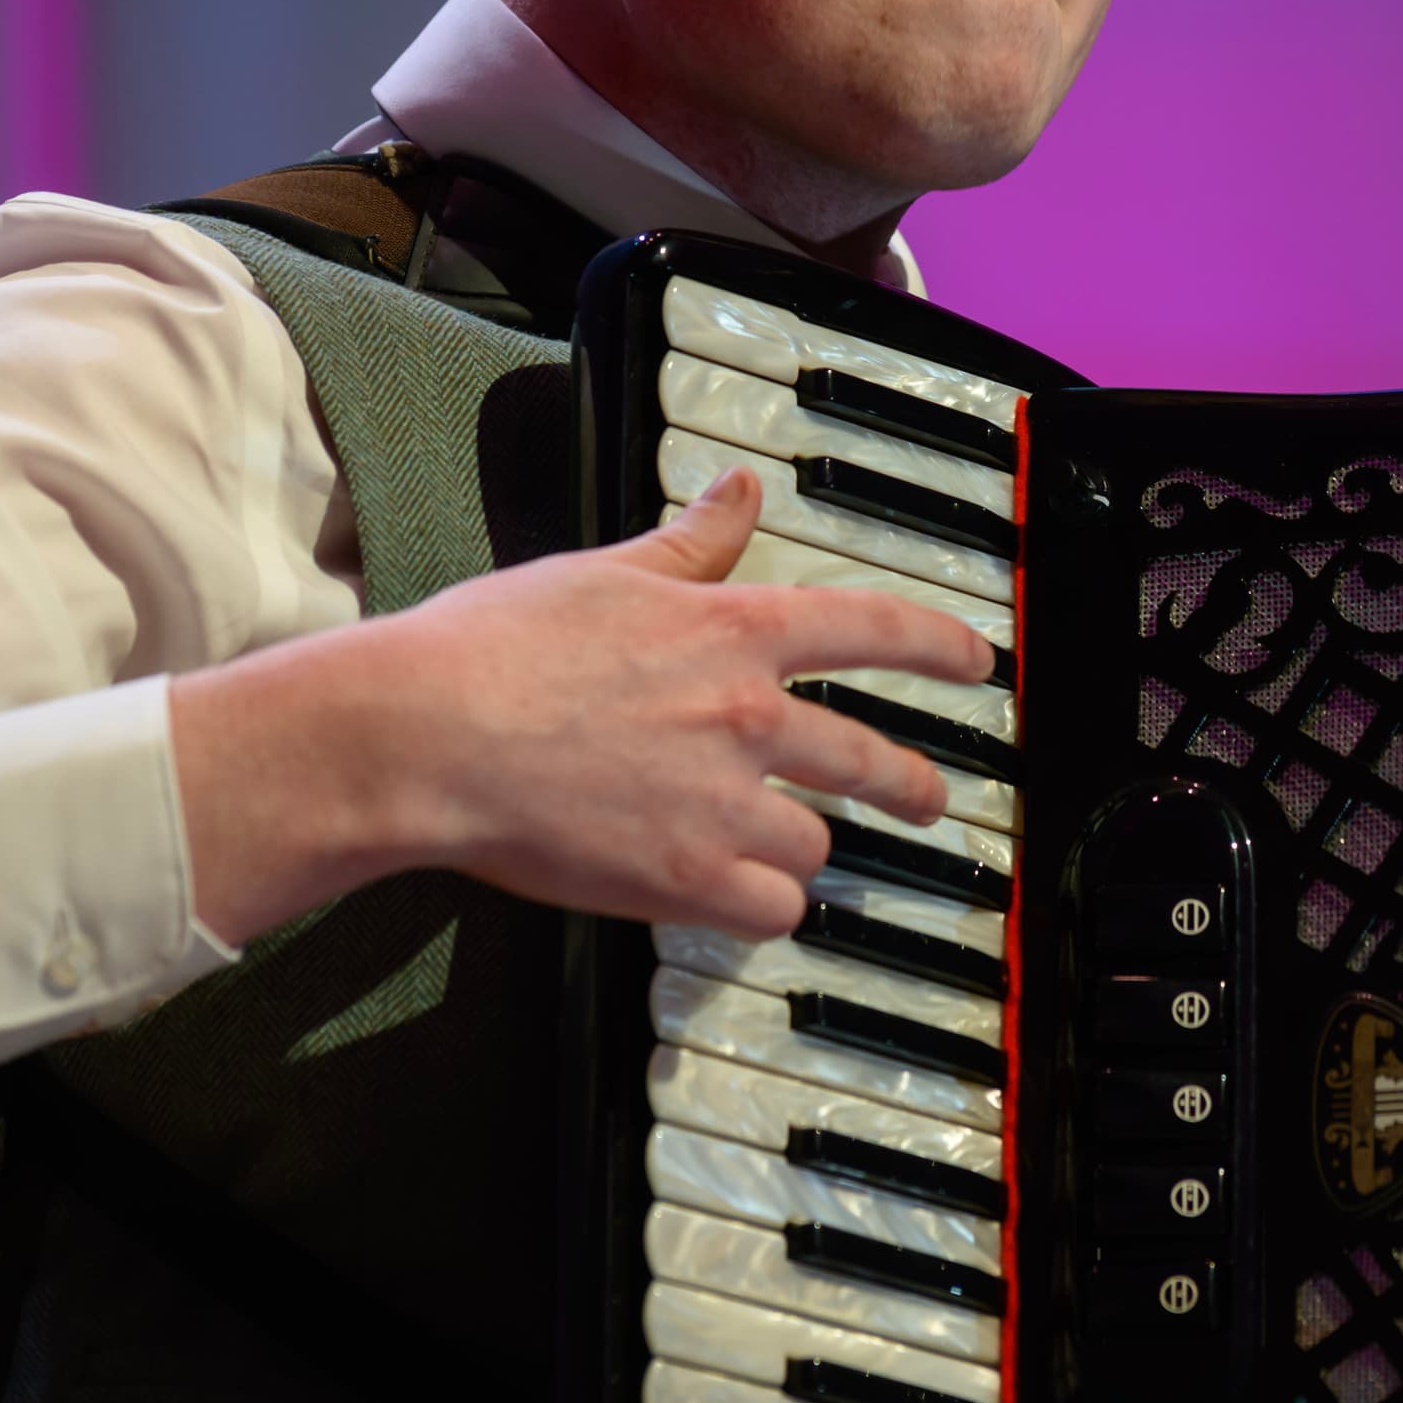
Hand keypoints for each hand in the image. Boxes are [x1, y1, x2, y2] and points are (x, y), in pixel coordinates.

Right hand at [168, 467, 993, 942]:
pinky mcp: (687, 881)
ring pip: (816, 844)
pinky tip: (729, 895)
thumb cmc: (491, 649)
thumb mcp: (600, 572)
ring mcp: (723, 805)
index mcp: (732, 630)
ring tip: (762, 849)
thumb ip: (689, 544)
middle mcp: (748, 716)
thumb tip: (739, 491)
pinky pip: (773, 911)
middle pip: (872, 760)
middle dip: (914, 786)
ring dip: (799, 848)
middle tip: (928, 800)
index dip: (941, 646)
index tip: (979, 663)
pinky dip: (759, 908)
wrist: (423, 735)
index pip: (873, 627)